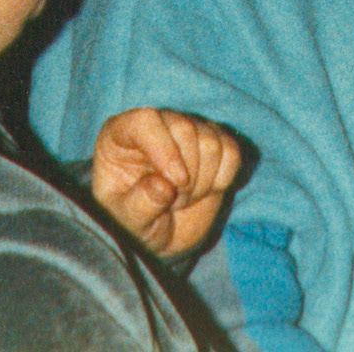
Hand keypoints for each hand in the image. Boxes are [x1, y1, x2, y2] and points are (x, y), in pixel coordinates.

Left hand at [92, 108, 241, 257]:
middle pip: (185, 128)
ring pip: (211, 140)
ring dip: (203, 180)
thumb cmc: (133, 222)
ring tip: (185, 197)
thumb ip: (139, 205)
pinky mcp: (215, 145)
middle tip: (174, 201)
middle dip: (187, 175)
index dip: (165, 149)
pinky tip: (206, 190)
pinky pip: (232, 151)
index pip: (147, 120)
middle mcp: (156, 125)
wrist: (159, 233)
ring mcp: (187, 132)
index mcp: (121, 134)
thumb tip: (162, 186)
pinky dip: (224, 177)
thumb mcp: (127, 222)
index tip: (175, 182)